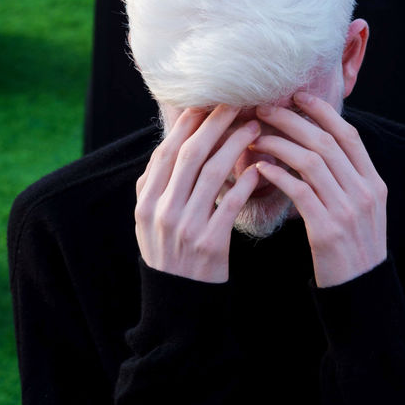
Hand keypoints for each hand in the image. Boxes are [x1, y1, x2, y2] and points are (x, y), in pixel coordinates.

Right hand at [134, 106, 260, 281]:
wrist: (178, 302)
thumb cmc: (169, 255)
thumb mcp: (148, 222)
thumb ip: (153, 186)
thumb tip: (168, 145)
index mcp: (146, 202)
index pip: (167, 152)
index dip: (187, 125)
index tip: (207, 103)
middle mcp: (163, 211)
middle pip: (191, 155)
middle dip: (216, 124)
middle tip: (238, 104)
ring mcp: (186, 227)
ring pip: (213, 174)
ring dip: (236, 146)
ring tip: (255, 129)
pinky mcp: (210, 244)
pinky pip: (230, 205)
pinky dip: (245, 184)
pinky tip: (259, 169)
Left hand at [251, 92, 387, 286]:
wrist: (361, 292)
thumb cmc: (352, 251)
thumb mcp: (361, 212)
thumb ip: (346, 181)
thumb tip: (318, 150)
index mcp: (374, 184)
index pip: (349, 135)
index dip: (322, 112)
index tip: (297, 96)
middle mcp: (364, 192)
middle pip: (326, 142)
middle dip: (292, 121)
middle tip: (263, 109)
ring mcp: (347, 211)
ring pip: (310, 162)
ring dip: (278, 144)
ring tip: (254, 138)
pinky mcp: (327, 231)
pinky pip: (298, 192)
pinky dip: (277, 175)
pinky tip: (259, 168)